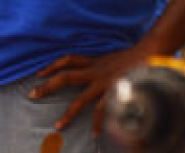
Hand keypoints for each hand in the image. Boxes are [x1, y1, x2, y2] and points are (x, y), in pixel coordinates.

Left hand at [27, 42, 151, 135]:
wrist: (152, 49)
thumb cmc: (135, 56)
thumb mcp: (113, 58)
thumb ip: (103, 66)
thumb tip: (94, 73)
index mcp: (96, 61)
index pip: (69, 59)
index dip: (52, 65)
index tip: (38, 73)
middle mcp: (96, 70)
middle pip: (67, 76)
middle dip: (48, 86)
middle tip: (32, 94)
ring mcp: (105, 82)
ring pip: (81, 98)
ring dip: (69, 113)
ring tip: (58, 126)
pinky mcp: (115, 91)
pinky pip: (103, 110)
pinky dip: (99, 122)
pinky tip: (96, 133)